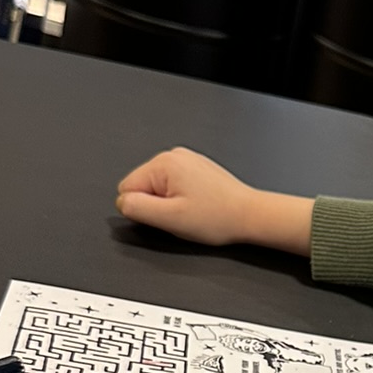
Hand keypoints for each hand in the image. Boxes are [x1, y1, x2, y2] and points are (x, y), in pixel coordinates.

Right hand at [116, 148, 313, 253]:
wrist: (250, 215)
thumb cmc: (217, 217)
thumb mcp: (170, 218)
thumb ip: (138, 208)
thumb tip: (122, 202)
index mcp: (163, 163)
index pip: (127, 189)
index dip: (144, 210)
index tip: (170, 214)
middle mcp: (173, 154)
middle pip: (143, 186)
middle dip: (157, 205)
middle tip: (183, 214)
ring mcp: (186, 159)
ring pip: (158, 188)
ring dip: (170, 203)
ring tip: (194, 210)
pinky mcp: (195, 168)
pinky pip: (173, 186)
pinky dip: (182, 198)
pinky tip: (200, 204)